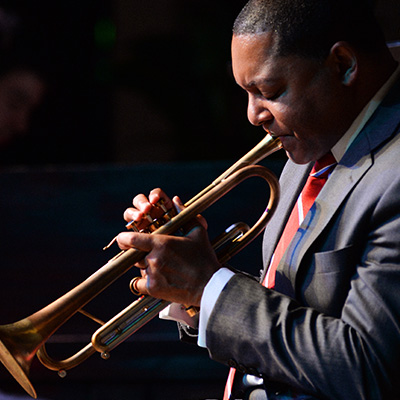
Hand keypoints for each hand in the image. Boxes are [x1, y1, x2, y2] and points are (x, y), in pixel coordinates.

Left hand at [118, 189, 219, 305]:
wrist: (209, 285)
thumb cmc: (204, 258)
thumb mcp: (197, 232)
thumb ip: (184, 214)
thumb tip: (176, 200)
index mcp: (161, 243)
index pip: (130, 239)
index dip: (123, 239)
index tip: (123, 239)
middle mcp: (153, 258)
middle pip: (134, 254)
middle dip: (139, 254)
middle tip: (151, 255)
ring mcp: (152, 274)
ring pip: (139, 268)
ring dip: (146, 267)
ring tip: (163, 269)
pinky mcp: (152, 289)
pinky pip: (138, 284)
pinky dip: (144, 283)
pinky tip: (158, 280)